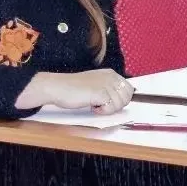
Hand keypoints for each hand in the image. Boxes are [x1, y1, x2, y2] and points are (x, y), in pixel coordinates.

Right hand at [16, 69, 133, 113]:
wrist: (57, 87)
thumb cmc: (73, 88)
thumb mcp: (95, 84)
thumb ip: (108, 88)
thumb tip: (121, 100)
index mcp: (110, 74)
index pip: (129, 89)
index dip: (121, 100)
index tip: (110, 103)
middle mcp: (110, 77)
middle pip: (127, 97)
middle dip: (116, 105)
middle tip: (103, 106)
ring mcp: (105, 85)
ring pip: (119, 104)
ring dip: (108, 109)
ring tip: (95, 105)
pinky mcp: (99, 93)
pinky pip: (110, 108)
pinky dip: (102, 111)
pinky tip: (92, 107)